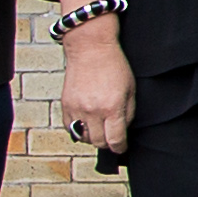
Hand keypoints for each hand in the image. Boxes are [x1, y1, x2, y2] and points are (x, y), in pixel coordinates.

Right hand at [56, 15, 132, 151]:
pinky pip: (69, 128)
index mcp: (112, 107)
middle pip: (99, 142)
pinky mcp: (66, 105)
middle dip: (107, 144)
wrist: (90, 49)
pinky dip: (78, 131)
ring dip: (93, 138)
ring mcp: (77, 109)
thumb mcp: (131, 89)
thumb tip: (123, 130)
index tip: (121, 147)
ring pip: (83, 138)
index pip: (115, 140)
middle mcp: (93, 111)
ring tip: (99, 130)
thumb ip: (128, 113)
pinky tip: (86, 124)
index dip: (120, 147)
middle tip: (112, 139)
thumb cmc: (114, 66)